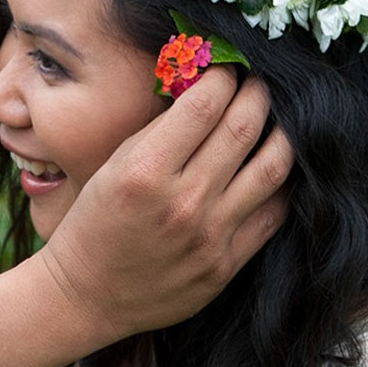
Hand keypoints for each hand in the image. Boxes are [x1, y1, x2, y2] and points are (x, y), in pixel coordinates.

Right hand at [41, 67, 291, 339]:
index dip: (224, 76)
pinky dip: (280, 184)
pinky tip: (272, 168)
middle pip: (243, 127)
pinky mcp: (225, 265)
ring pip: (272, 167)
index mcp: (144, 171)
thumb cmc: (93, 225)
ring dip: (282, 133)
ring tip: (277, 121)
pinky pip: (273, 214)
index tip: (227, 69)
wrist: (85, 297)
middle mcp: (181, 202)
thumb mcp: (112, 167)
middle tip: (258, 84)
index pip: (205, 104)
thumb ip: (159, 131)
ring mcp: (209, 236)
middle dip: (257, 94)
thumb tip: (205, 91)